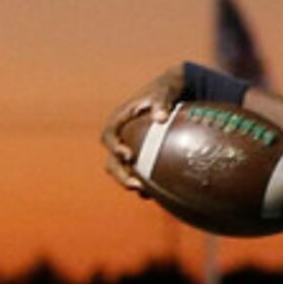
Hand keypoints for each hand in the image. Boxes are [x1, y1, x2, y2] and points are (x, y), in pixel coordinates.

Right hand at [99, 67, 187, 195]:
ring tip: (144, 193)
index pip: (109, 135)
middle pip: (111, 159)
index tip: (128, 155)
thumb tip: (160, 117)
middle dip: (119, 174)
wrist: (173, 93)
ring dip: (129, 182)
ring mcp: (129, 147)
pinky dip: (143, 183)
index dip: (114, 147)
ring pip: (121, 169)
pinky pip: (136, 172)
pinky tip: (156, 193)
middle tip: (134, 184)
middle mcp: (121, 136)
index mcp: (120, 120)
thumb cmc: (166, 90)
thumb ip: (161, 102)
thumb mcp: (164, 91)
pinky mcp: (141, 156)